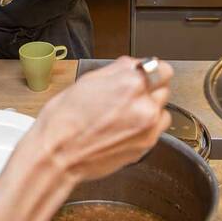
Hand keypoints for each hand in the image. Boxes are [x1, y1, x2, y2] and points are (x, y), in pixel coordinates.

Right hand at [25, 57, 173, 182]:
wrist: (57, 154)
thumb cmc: (64, 119)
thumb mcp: (88, 80)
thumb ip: (118, 70)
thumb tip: (134, 65)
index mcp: (130, 83)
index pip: (162, 69)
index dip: (150, 71)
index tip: (142, 76)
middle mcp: (144, 104)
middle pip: (163, 88)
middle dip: (148, 89)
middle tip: (126, 97)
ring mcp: (148, 127)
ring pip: (162, 109)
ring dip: (150, 108)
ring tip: (125, 114)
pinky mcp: (146, 145)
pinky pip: (157, 128)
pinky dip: (147, 126)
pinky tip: (125, 127)